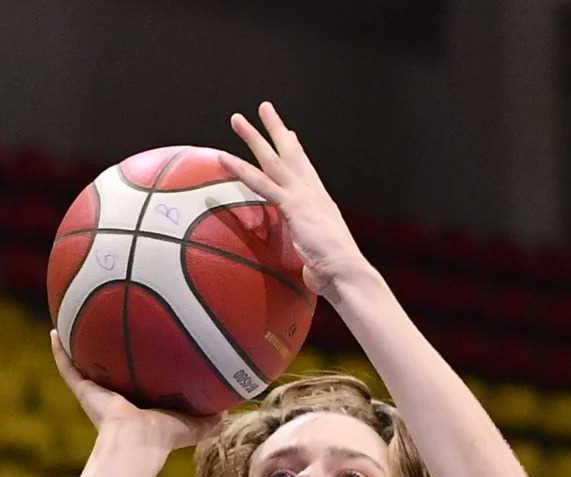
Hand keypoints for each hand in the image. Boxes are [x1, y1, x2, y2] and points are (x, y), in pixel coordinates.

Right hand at [50, 330, 217, 453]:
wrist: (137, 443)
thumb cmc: (165, 436)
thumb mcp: (195, 424)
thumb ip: (212, 417)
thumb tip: (233, 408)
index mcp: (138, 401)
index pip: (138, 377)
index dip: (139, 362)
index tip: (140, 342)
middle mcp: (116, 394)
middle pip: (109, 366)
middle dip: (107, 349)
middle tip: (107, 322)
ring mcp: (97, 392)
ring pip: (83, 363)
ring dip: (77, 344)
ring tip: (73, 318)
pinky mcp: (84, 390)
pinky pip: (67, 366)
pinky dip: (59, 351)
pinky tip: (54, 330)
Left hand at [219, 101, 366, 300]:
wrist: (346, 273)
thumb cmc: (334, 275)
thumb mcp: (319, 259)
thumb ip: (310, 257)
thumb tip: (312, 273)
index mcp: (320, 202)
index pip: (305, 169)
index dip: (296, 150)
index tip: (288, 134)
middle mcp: (313, 192)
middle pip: (291, 153)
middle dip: (276, 130)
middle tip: (263, 108)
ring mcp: (303, 196)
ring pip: (273, 160)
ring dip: (253, 137)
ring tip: (236, 119)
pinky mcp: (293, 206)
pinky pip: (261, 183)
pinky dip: (241, 170)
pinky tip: (224, 158)